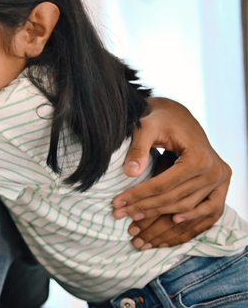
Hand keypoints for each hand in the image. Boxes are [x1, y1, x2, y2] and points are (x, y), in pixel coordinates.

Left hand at [114, 98, 229, 242]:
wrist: (178, 115)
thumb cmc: (160, 119)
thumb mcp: (145, 127)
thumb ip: (138, 149)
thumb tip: (129, 173)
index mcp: (199, 157)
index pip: (163, 184)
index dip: (138, 195)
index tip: (117, 203)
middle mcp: (215, 171)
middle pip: (174, 198)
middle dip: (145, 208)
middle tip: (120, 214)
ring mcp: (221, 180)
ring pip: (187, 207)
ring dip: (160, 218)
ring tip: (135, 221)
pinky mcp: (221, 185)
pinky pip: (207, 210)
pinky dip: (190, 219)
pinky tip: (170, 222)